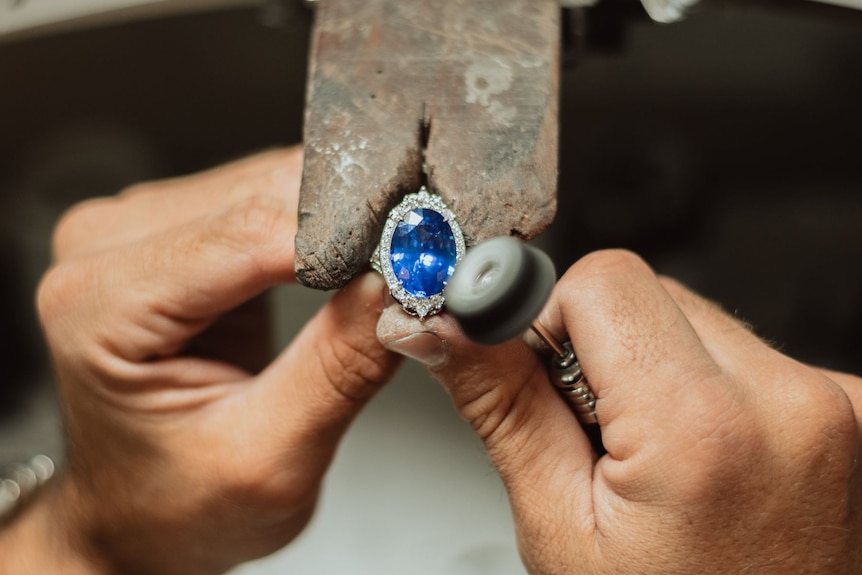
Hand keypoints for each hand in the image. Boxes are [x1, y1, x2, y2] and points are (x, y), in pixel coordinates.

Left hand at [0, 147, 399, 574]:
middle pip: (258, 196)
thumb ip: (337, 370)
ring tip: (392, 264)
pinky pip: (265, 197)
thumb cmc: (178, 503)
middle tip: (419, 260)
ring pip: (268, 183)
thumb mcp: (270, 460)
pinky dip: (322, 222)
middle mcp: (106, 247)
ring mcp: (140, 230)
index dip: (342, 238)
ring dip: (341, 218)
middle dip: (349, 225)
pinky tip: (353, 256)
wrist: (143, 510)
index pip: (244, 234)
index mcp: (99, 306)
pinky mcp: (179, 230)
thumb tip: (399, 284)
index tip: (415, 255)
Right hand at [378, 249, 861, 573]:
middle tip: (600, 438)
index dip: (551, 319)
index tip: (534, 365)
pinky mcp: (849, 406)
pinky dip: (710, 389)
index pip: (605, 280)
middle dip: (603, 350)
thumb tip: (443, 327)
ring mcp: (834, 401)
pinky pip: (748, 354)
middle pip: (653, 293)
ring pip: (699, 319)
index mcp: (703, 428)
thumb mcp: (561, 529)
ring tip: (659, 460)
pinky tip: (706, 460)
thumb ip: (503, 406)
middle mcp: (789, 400)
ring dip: (658, 370)